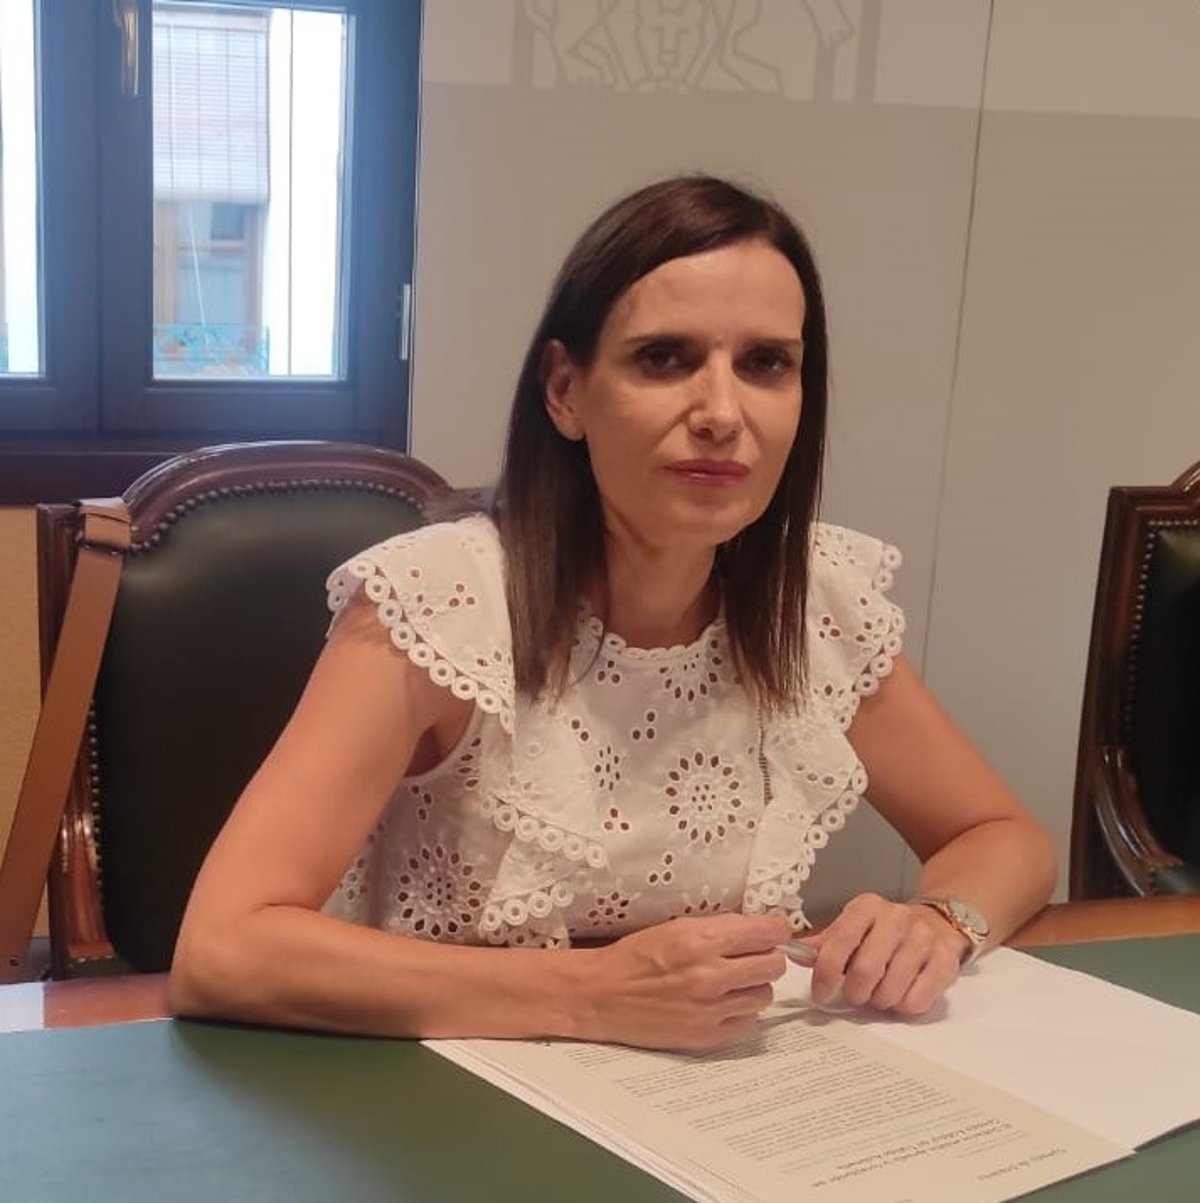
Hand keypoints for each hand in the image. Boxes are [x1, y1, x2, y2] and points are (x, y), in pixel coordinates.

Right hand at [581, 913, 790, 1050]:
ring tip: (730, 981)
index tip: (773, 931)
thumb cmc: (634, 957)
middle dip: (766, 957)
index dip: (775, 930)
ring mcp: (710, 1009)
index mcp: (701, 940)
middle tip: (750, 956)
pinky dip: (739, 1011)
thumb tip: (758, 930)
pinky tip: (720, 1002)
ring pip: (764, 995)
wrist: (602, 995)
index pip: (767, 932)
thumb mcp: (676, 926)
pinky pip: (748, 1022)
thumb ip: (719, 928)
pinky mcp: (706, 1036)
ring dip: (752, 986)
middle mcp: (709, 975)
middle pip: (773, 965)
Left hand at [801, 893, 968, 1014]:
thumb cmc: (884, 932)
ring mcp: (924, 939)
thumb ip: (825, 942)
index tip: (820, 992)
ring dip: (879, 1001)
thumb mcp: (853, 927)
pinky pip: (917, 1000)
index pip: (840, 940)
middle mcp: (897, 918)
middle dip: (855, 992)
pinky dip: (903, 1006)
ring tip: (879, 993)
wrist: (937, 923)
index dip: (826, 971)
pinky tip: (902, 994)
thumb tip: (793, 953)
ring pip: (891, 990)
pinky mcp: (946, 962)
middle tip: (854, 996)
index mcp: (867, 907)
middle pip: (866, 970)